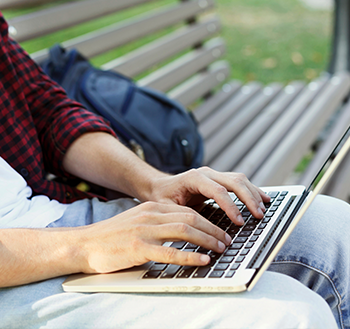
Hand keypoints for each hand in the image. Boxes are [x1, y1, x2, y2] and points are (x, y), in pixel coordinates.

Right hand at [78, 201, 231, 273]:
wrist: (85, 244)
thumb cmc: (113, 235)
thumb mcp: (138, 220)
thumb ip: (159, 222)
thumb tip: (184, 230)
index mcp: (152, 207)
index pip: (188, 210)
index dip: (208, 221)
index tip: (220, 230)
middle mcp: (151, 214)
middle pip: (191, 218)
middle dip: (213, 229)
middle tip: (227, 240)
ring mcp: (145, 230)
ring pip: (185, 231)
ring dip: (207, 240)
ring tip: (221, 248)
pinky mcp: (139, 247)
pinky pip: (170, 251)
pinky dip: (190, 256)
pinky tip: (202, 260)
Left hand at [147, 167, 269, 225]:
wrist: (160, 185)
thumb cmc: (162, 197)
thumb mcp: (166, 208)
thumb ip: (181, 215)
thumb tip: (199, 229)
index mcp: (193, 178)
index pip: (218, 191)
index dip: (231, 206)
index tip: (240, 222)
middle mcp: (206, 173)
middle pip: (234, 181)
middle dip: (248, 199)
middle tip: (258, 216)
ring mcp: (213, 174)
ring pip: (239, 179)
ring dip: (253, 194)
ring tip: (263, 209)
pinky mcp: (218, 179)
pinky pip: (239, 182)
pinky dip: (252, 190)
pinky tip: (262, 198)